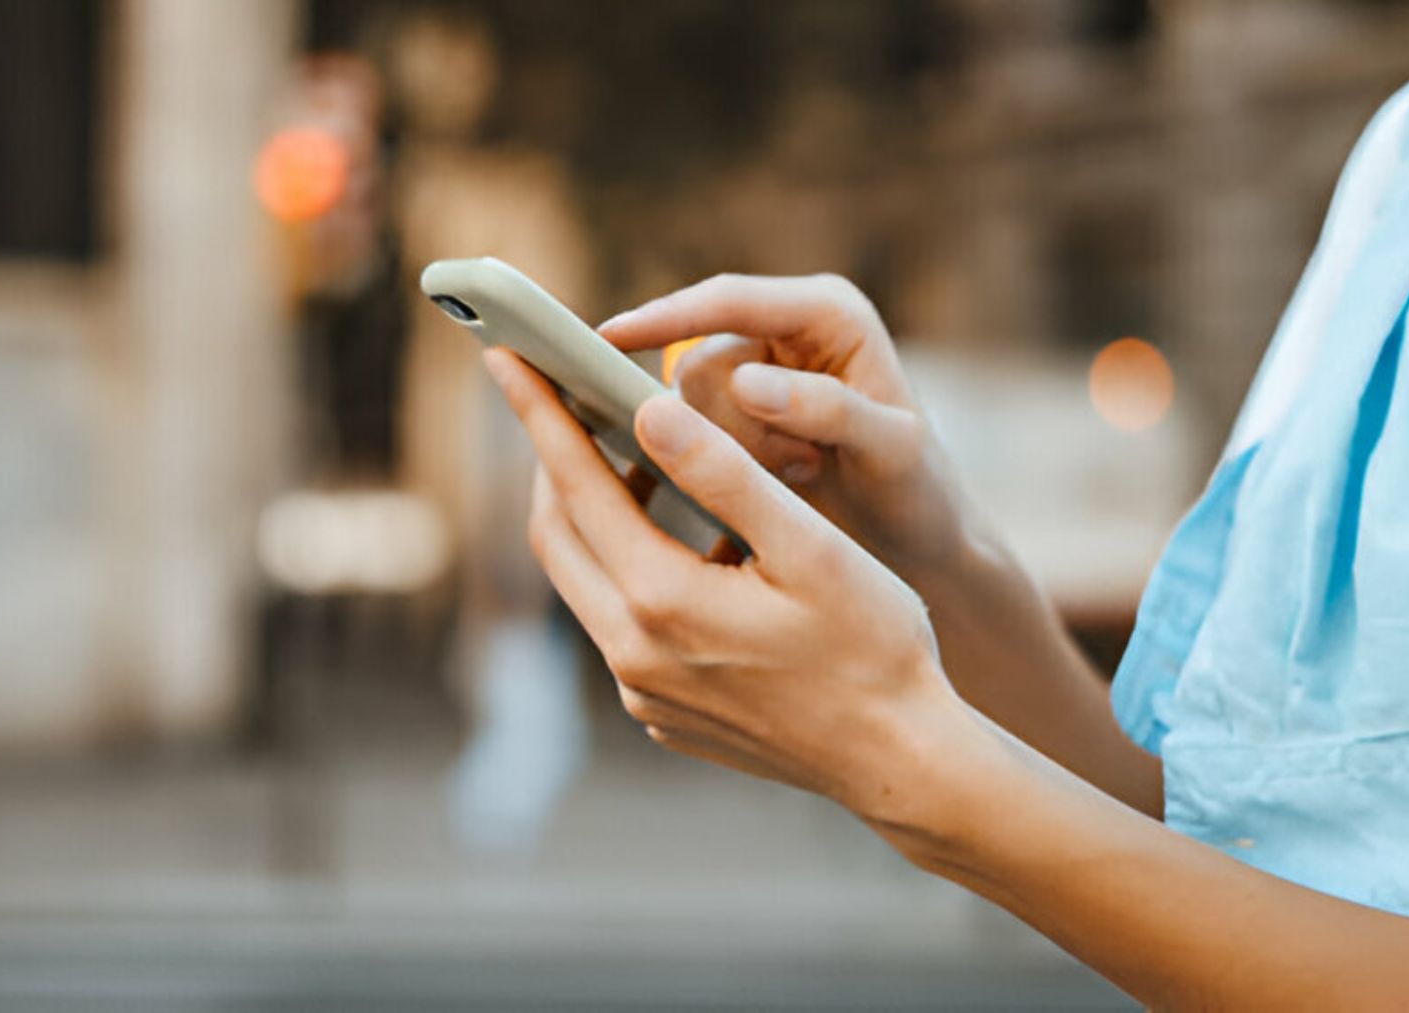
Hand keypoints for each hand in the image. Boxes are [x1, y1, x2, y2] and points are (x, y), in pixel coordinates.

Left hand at [483, 346, 965, 818]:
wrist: (900, 758)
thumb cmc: (873, 646)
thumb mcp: (808, 546)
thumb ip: (725, 474)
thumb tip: (649, 408)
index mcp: (664, 603)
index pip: (577, 486)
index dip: (541, 413)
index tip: (508, 356)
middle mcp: (634, 656)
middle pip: (560, 538)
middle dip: (557, 463)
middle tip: (567, 400)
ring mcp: (644, 694)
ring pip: (589, 584)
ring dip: (599, 519)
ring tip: (636, 464)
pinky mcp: (663, 715)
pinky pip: (621, 629)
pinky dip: (631, 572)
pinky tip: (681, 547)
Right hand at [599, 274, 975, 575]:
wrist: (919, 540)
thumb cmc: (919, 490)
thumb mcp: (891, 450)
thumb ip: (828, 409)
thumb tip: (747, 381)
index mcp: (829, 312)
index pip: (729, 300)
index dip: (666, 317)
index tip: (607, 338)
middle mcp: (788, 328)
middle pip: (698, 361)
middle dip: (732, 425)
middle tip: (801, 463)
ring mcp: (759, 370)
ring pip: (687, 404)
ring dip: (734, 451)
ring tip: (802, 471)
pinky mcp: (739, 413)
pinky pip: (690, 432)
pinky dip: (721, 465)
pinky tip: (777, 481)